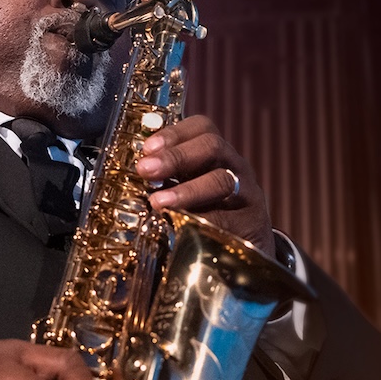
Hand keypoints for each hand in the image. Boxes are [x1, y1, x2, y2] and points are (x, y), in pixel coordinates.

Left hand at [134, 115, 274, 249]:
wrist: (247, 250)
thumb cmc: (210, 214)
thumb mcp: (189, 190)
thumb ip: (165, 180)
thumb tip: (128, 175)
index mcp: (216, 155)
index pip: (201, 128)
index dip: (173, 133)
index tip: (147, 148)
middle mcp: (234, 167)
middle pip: (212, 147)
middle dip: (176, 156)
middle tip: (145, 170)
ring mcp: (246, 194)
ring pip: (221, 181)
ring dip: (186, 190)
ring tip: (157, 202)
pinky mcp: (252, 224)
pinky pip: (227, 218)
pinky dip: (202, 221)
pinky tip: (181, 226)